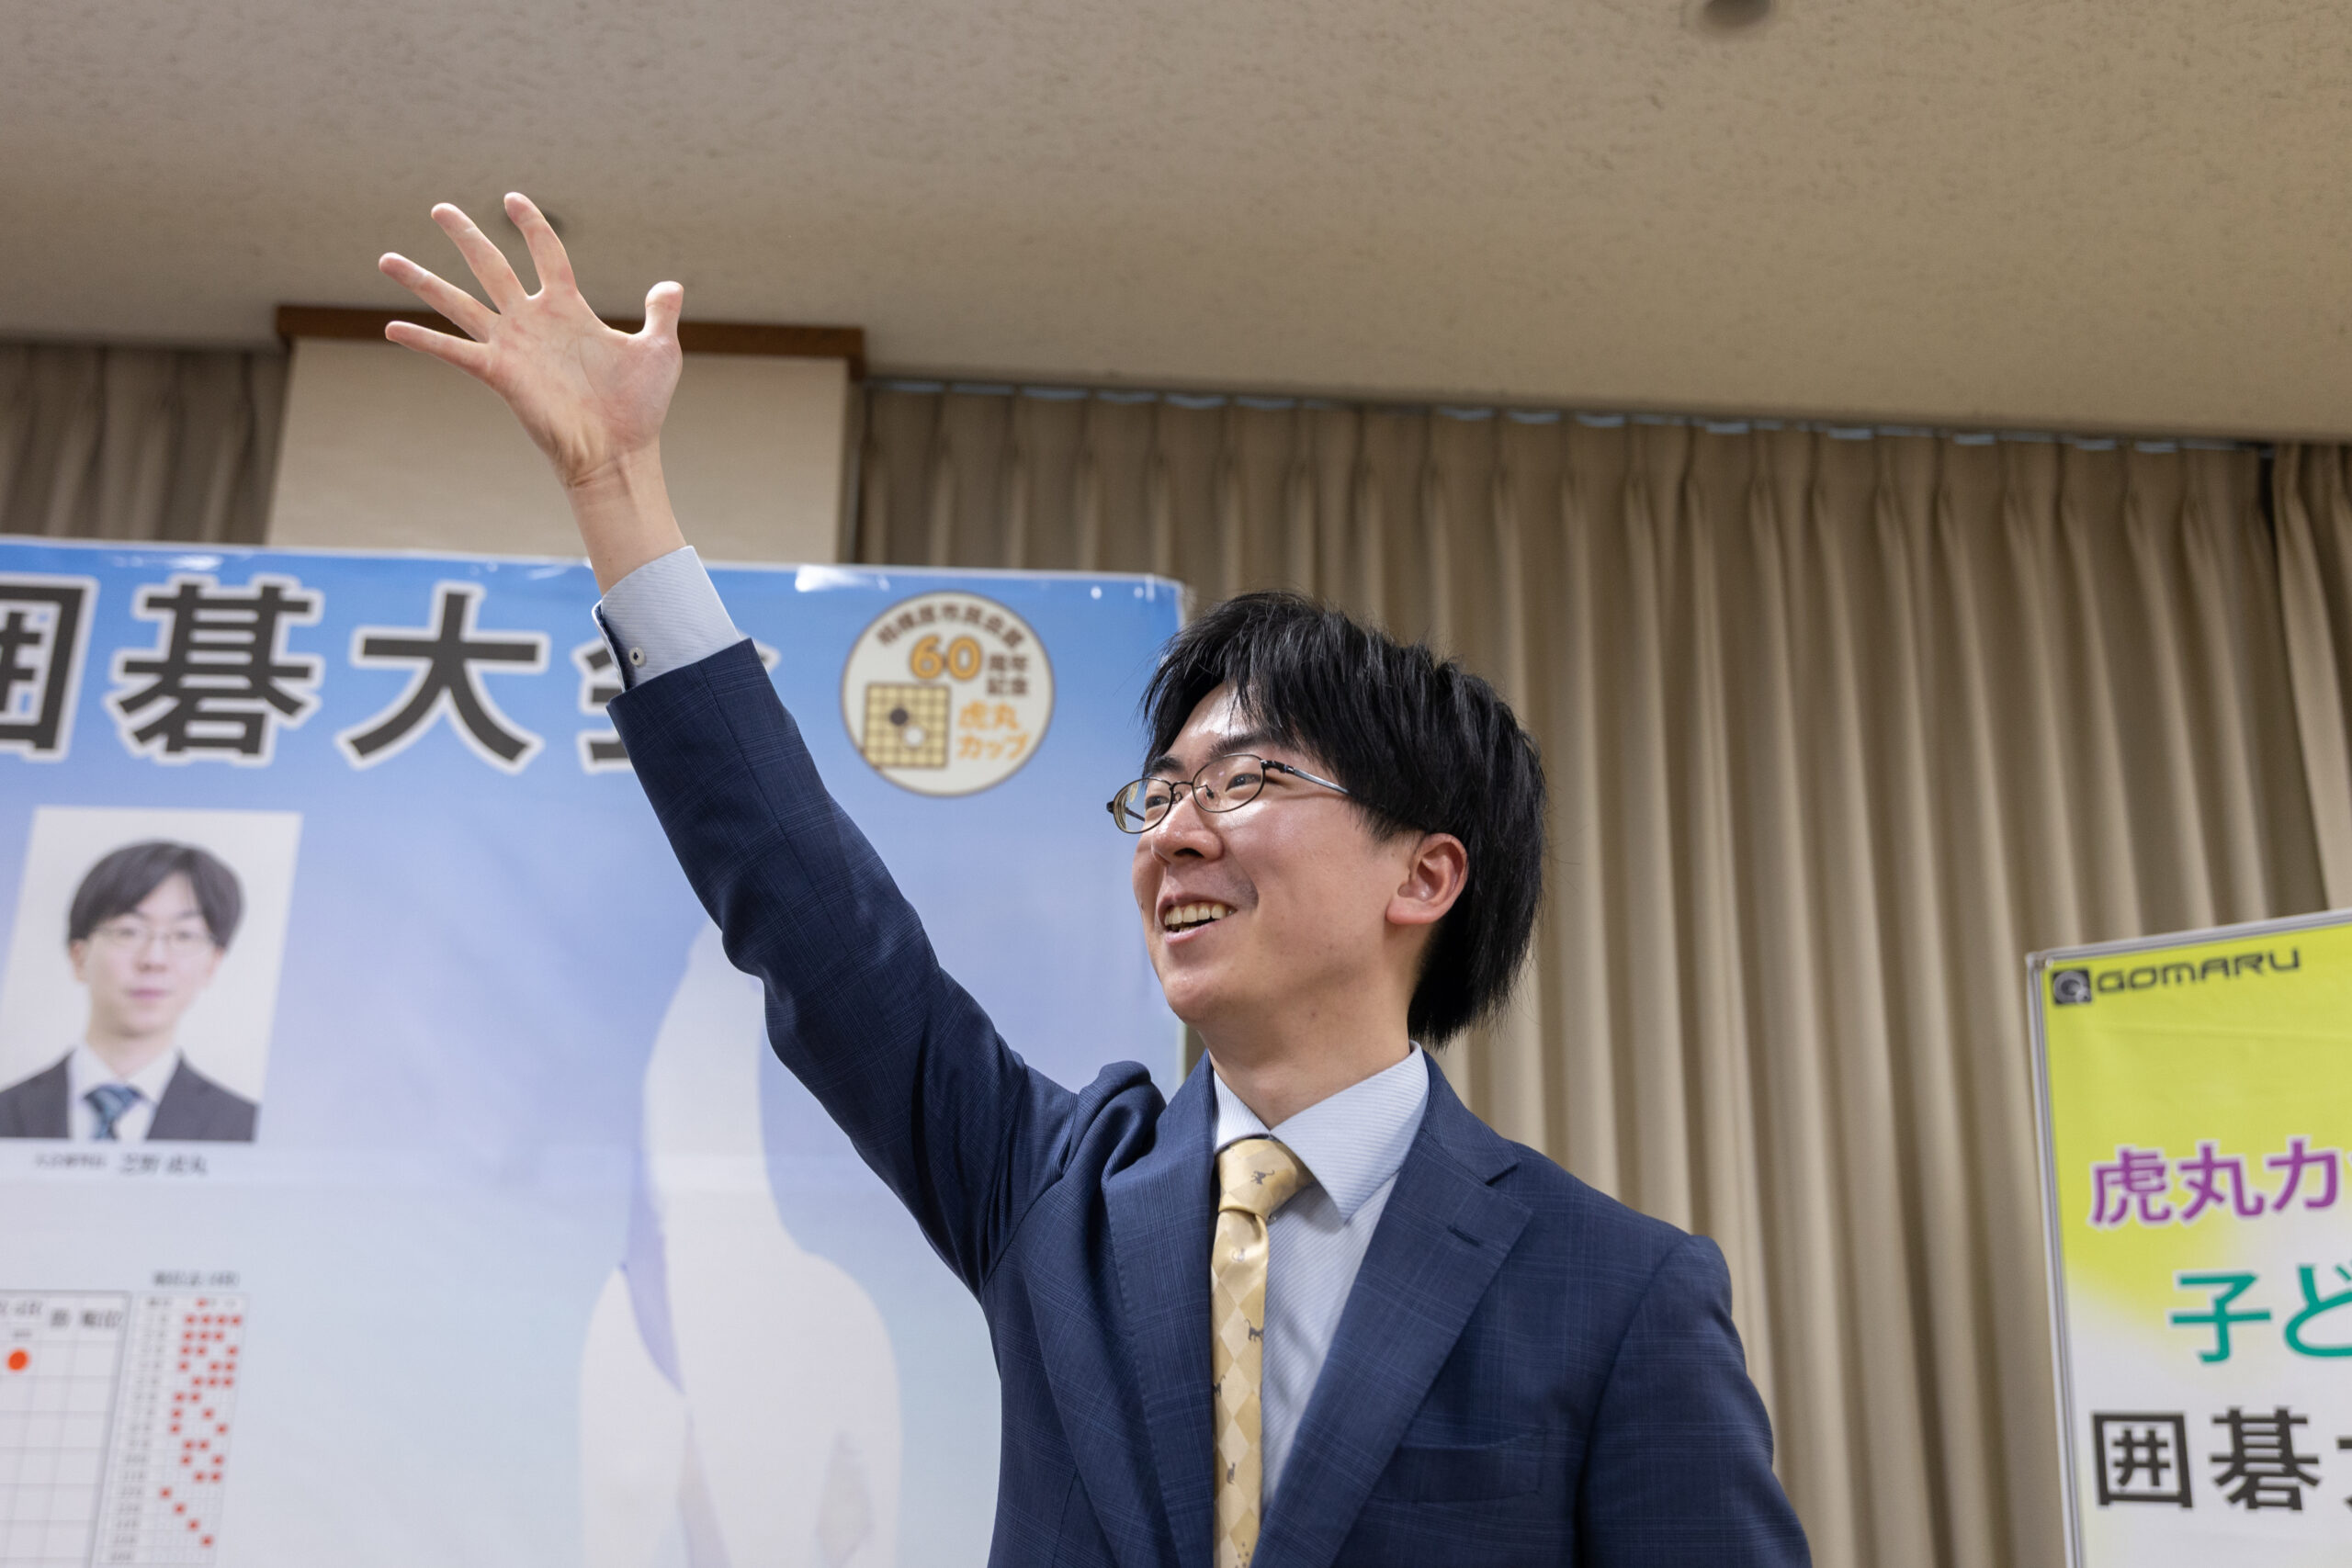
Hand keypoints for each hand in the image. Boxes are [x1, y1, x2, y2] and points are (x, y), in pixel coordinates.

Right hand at [378, 193, 687, 586]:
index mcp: (569, 309)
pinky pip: (454, 351)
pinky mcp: (500, 374)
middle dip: (466, 237)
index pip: (546, 254)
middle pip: (491, 266)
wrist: (619, 453)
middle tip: (439, 207)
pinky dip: (423, 340)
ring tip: (385, 258)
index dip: (532, 226)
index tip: (512, 199)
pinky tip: (391, 328)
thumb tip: (670, 285)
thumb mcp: (660, 352)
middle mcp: (534, 321)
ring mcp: (513, 346)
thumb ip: (661, 314)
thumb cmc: (639, 408)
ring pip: (459, 302)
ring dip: (422, 281)